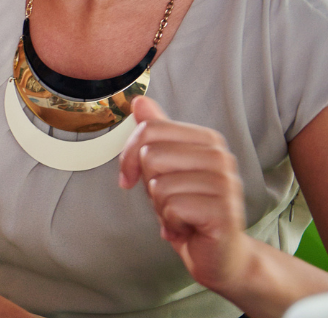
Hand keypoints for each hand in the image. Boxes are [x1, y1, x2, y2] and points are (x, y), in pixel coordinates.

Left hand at [119, 96, 251, 290]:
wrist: (220, 256)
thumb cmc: (189, 209)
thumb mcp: (164, 167)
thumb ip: (155, 134)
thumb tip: (139, 100)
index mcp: (207, 140)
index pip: (149, 129)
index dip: (129, 156)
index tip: (131, 177)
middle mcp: (221, 157)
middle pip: (151, 155)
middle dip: (149, 185)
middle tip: (169, 201)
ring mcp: (226, 183)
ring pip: (160, 184)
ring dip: (161, 207)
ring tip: (181, 215)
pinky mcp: (224, 211)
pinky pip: (172, 208)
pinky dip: (171, 223)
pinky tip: (188, 228)